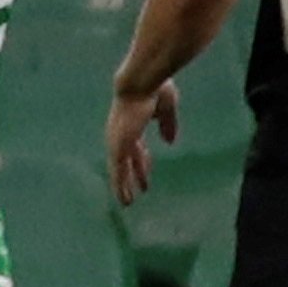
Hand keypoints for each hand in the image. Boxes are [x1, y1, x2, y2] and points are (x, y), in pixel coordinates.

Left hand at [104, 80, 177, 207]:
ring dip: (124, 187)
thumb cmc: (154, 89)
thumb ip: (168, 125)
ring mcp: (118, 141)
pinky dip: (120, 187)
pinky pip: (118, 172)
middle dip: (133, 175)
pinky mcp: (118, 147)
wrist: (141, 84)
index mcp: (132, 124)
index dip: (142, 161)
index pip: (136, 147)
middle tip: (139, 190)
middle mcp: (121, 134)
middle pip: (127, 160)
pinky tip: (125, 199)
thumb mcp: (166, 110)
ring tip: (128, 203)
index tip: (147, 171)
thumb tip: (170, 142)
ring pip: (120, 170)